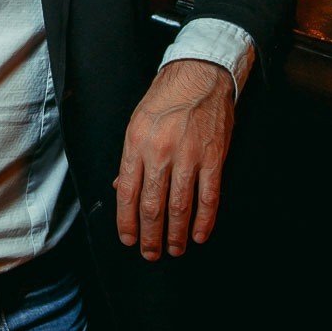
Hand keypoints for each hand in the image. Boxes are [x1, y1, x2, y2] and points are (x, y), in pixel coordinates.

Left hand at [113, 59, 234, 259]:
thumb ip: (130, 158)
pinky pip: (208, 197)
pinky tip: (198, 235)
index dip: (126, 220)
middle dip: (150, 235)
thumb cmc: (165, 99)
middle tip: (150, 253)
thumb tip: (118, 189)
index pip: (126, 191)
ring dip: (175, 234)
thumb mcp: (137, 123)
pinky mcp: (213, 158)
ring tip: (173, 250)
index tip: (128, 238)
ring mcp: (188, 156)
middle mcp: (160, 152)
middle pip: (152, 205)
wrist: (200, 76)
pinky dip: (204, 221)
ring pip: (179, 206)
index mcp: (136, 143)